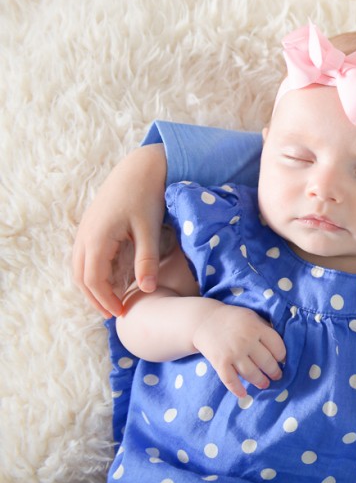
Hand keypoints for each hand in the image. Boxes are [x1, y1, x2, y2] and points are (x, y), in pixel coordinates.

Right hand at [72, 144, 168, 317]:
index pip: (94, 280)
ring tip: (111, 302)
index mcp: (97, 239)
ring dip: (92, 288)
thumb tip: (148, 289)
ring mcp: (84, 231)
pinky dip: (91, 274)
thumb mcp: (149, 228)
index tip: (122, 313)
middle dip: (96, 299)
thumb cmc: (146, 196)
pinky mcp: (90, 227)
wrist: (139, 168)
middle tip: (115, 314)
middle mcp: (85, 237)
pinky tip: (109, 280)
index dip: (106, 300)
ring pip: (79, 269)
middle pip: (81, 278)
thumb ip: (147, 260)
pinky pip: (83, 257)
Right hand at [192, 303, 286, 398]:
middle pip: (266, 362)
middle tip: (277, 376)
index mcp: (256, 328)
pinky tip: (243, 394)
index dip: (282, 356)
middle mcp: (246, 341)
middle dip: (274, 372)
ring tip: (265, 384)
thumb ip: (265, 329)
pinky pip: (230, 380)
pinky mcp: (220, 363)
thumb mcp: (252, 317)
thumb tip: (279, 346)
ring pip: (251, 373)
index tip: (283, 361)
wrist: (204, 321)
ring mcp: (233, 353)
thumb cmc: (233, 319)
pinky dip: (237, 389)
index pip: (277, 346)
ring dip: (260, 381)